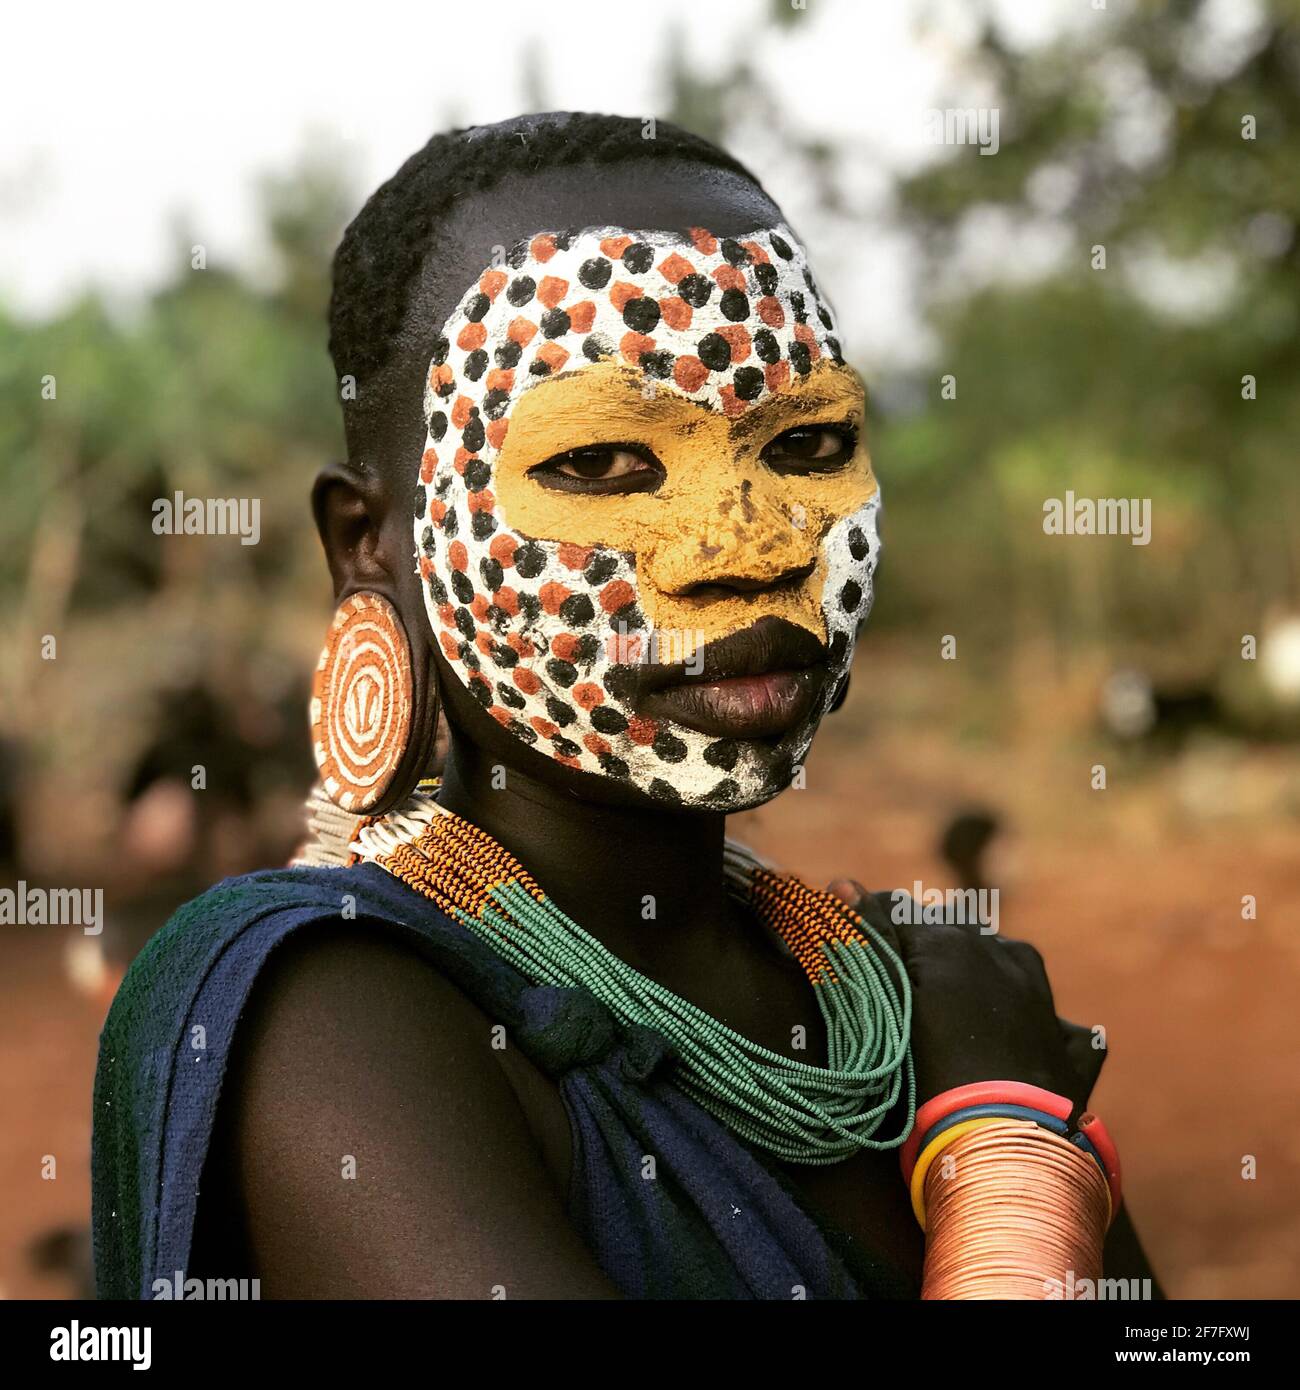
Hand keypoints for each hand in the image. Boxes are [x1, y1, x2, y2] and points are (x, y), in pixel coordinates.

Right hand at [827, 878, 1101, 1111]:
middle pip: (953, 935)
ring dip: (981, 978)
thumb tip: (842, 882)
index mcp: (952, 942)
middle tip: (901, 993)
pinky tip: (1021, 1047)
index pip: (898, 912)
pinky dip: (1036, 1028)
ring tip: (956, 1018)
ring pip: (1005, 964)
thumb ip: (868, 942)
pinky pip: (1054, 1022)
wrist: (1003, 1138)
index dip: (871, 927)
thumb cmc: (928, 1070)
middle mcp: (1002, 955)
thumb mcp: (886, 1003)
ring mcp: (1043, 998)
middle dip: (926, 952)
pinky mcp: (1070, 1043)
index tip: (851, 946)